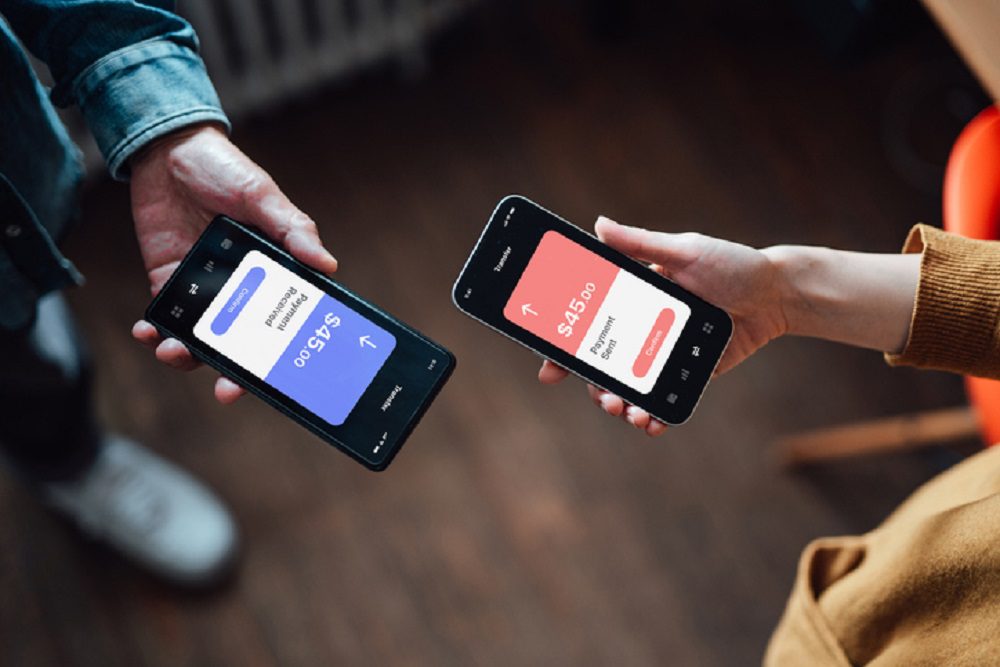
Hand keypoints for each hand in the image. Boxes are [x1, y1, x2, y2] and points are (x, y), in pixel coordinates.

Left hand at [128, 124, 337, 403]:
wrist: (168, 149)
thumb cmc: (226, 170)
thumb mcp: (264, 196)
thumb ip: (293, 230)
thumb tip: (327, 265)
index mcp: (273, 274)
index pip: (284, 323)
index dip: (284, 355)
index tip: (284, 380)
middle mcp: (241, 289)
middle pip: (243, 344)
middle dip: (234, 374)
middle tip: (227, 392)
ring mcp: (204, 289)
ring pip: (201, 338)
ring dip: (189, 354)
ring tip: (175, 352)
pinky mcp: (169, 281)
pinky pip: (165, 318)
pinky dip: (155, 330)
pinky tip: (148, 331)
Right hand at [539, 216, 787, 435]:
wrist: (778, 294)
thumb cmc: (732, 264)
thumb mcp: (684, 250)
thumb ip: (640, 244)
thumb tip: (598, 225)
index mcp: (635, 298)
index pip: (590, 324)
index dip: (564, 346)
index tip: (549, 368)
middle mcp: (645, 327)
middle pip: (605, 364)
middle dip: (596, 388)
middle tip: (604, 400)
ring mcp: (666, 353)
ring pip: (632, 386)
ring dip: (623, 405)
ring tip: (630, 414)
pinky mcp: (691, 373)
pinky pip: (666, 398)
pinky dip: (656, 416)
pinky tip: (653, 425)